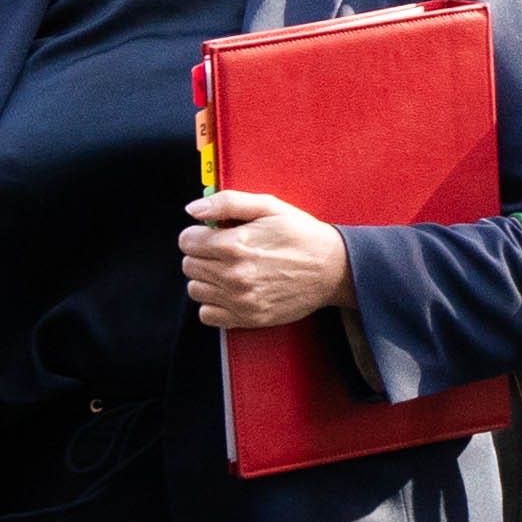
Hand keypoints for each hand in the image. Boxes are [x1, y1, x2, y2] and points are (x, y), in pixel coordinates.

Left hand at [182, 189, 351, 331]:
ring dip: (206, 278)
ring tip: (228, 270)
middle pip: (189, 265)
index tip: (212, 234)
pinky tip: (230, 291)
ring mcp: (240, 300)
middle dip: (201, 254)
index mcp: (235, 245)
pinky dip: (213, 303)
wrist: (334, 270)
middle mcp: (234, 275)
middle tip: (224, 250)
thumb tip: (193, 210)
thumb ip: (227, 203)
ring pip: (195, 289)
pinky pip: (207, 315)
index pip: (186, 241)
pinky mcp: (248, 318)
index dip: (198, 234)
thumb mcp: (269, 206)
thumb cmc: (302, 235)